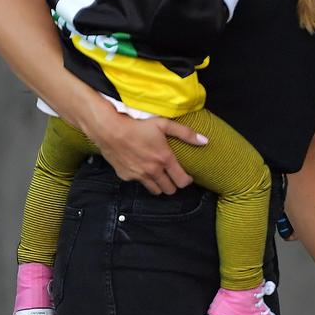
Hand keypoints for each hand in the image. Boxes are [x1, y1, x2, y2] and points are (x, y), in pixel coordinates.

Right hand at [90, 110, 207, 194]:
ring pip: (155, 191)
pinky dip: (142, 179)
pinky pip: (139, 183)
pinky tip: (141, 168)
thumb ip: (185, 133)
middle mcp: (153, 171)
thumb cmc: (137, 125)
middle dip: (174, 185)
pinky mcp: (127, 177)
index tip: (186, 176)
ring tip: (159, 175)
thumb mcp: (163, 124)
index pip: (182, 181)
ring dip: (159, 185)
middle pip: (170, 190)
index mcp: (164, 159)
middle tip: (172, 176)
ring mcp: (139, 176)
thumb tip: (205, 141)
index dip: (187, 181)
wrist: (109, 129)